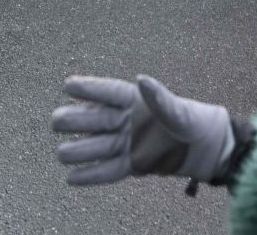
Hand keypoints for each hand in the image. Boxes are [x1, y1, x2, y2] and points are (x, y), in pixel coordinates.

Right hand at [52, 75, 235, 186]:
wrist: (199, 147)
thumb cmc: (188, 120)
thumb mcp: (178, 110)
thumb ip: (159, 97)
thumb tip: (142, 79)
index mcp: (135, 100)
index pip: (108, 92)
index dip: (89, 89)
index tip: (67, 85)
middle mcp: (124, 120)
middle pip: (95, 119)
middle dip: (75, 120)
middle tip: (57, 121)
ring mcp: (125, 142)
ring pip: (97, 146)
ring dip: (78, 150)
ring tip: (61, 154)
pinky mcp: (130, 164)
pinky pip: (108, 169)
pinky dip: (91, 174)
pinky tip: (71, 178)